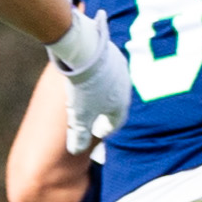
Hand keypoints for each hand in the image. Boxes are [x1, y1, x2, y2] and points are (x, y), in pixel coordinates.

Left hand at [49, 15, 131, 154]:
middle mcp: (124, 87)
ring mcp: (119, 68)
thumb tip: (76, 150)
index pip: (116, 122)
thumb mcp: (79, 115)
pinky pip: (108, 68)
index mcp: (120, 104)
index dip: (106, 129)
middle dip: (106, 110)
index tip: (99, 132)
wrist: (87, 51)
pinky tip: (90, 72)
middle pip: (116, 102)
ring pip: (113, 84)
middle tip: (96, 114)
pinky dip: (100, 74)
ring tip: (91, 93)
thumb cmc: (85, 87)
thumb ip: (79, 135)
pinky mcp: (112, 53)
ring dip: (104, 91)